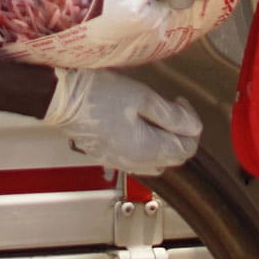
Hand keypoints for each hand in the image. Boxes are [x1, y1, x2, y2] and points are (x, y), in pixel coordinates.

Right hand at [42, 68, 201, 174]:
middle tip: (172, 107)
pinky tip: (139, 125)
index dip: (191, 126)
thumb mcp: (142, 98)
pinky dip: (148, 145)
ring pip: (157, 160)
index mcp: (146, 150)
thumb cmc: (99, 94)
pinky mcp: (109, 157)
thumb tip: (195, 128)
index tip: (181, 103)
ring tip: (156, 115)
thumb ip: (171, 116)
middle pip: (173, 157)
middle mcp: (135, 163)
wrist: (63, 99)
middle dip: (179, 133)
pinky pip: (139, 159)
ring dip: (164, 140)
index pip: (186, 149)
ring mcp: (120, 162)